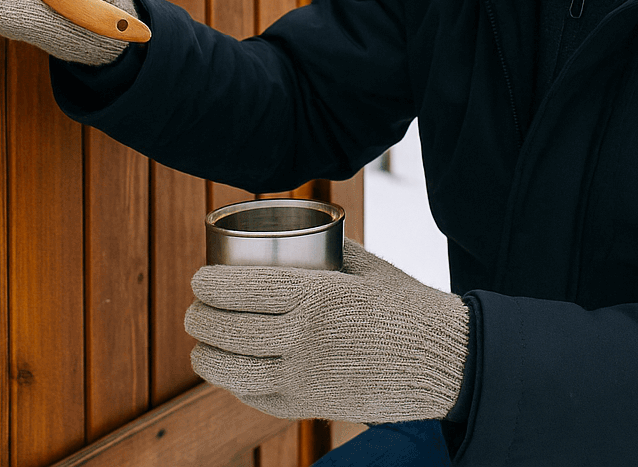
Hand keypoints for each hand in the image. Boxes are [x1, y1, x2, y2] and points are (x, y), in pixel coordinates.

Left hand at [185, 238, 469, 423]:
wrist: (440, 361)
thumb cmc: (404, 306)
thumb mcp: (365, 267)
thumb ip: (326, 250)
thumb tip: (293, 230)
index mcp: (318, 295)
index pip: (242, 289)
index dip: (209, 285)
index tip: (200, 279)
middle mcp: (304, 338)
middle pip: (227, 328)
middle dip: (200, 318)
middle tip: (196, 308)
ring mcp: (304, 377)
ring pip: (232, 370)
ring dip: (206, 355)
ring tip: (202, 343)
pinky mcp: (309, 406)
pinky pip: (255, 396)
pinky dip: (233, 383)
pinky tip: (229, 370)